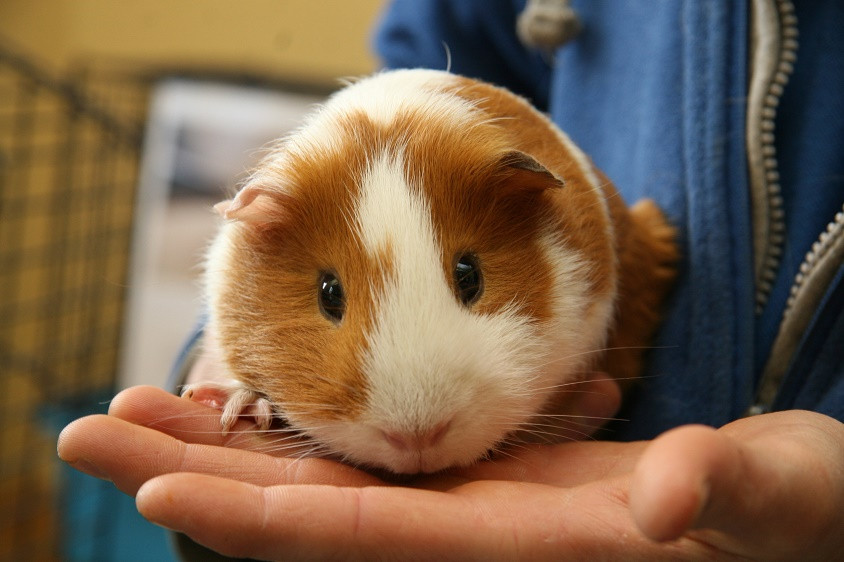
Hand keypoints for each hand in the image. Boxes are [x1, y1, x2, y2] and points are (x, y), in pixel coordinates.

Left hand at [58, 386, 843, 560]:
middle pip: (313, 511)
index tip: (150, 488)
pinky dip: (310, 427)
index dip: (256, 517)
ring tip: (142, 404)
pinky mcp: (498, 469)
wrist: (801, 512)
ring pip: (332, 477)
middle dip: (198, 476)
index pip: (366, 541)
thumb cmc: (796, 513)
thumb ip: (721, 488)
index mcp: (530, 547)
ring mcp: (482, 501)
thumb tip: (672, 498)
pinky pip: (380, 453)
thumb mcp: (774, 494)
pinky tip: (260, 402)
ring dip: (234, 444)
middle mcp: (483, 533)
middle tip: (90, 426)